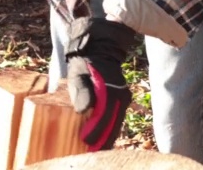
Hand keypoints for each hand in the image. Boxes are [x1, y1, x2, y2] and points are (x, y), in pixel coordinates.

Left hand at [65, 17, 135, 149]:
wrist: (98, 51)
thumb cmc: (85, 64)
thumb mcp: (79, 75)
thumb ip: (82, 91)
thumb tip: (84, 110)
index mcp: (111, 90)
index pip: (104, 117)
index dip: (95, 131)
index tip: (86, 142)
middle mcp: (121, 95)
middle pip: (113, 124)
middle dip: (103, 139)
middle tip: (91, 151)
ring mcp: (123, 97)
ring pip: (116, 122)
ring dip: (108, 136)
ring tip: (97, 148)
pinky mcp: (122, 99)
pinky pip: (117, 117)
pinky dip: (110, 128)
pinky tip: (102, 137)